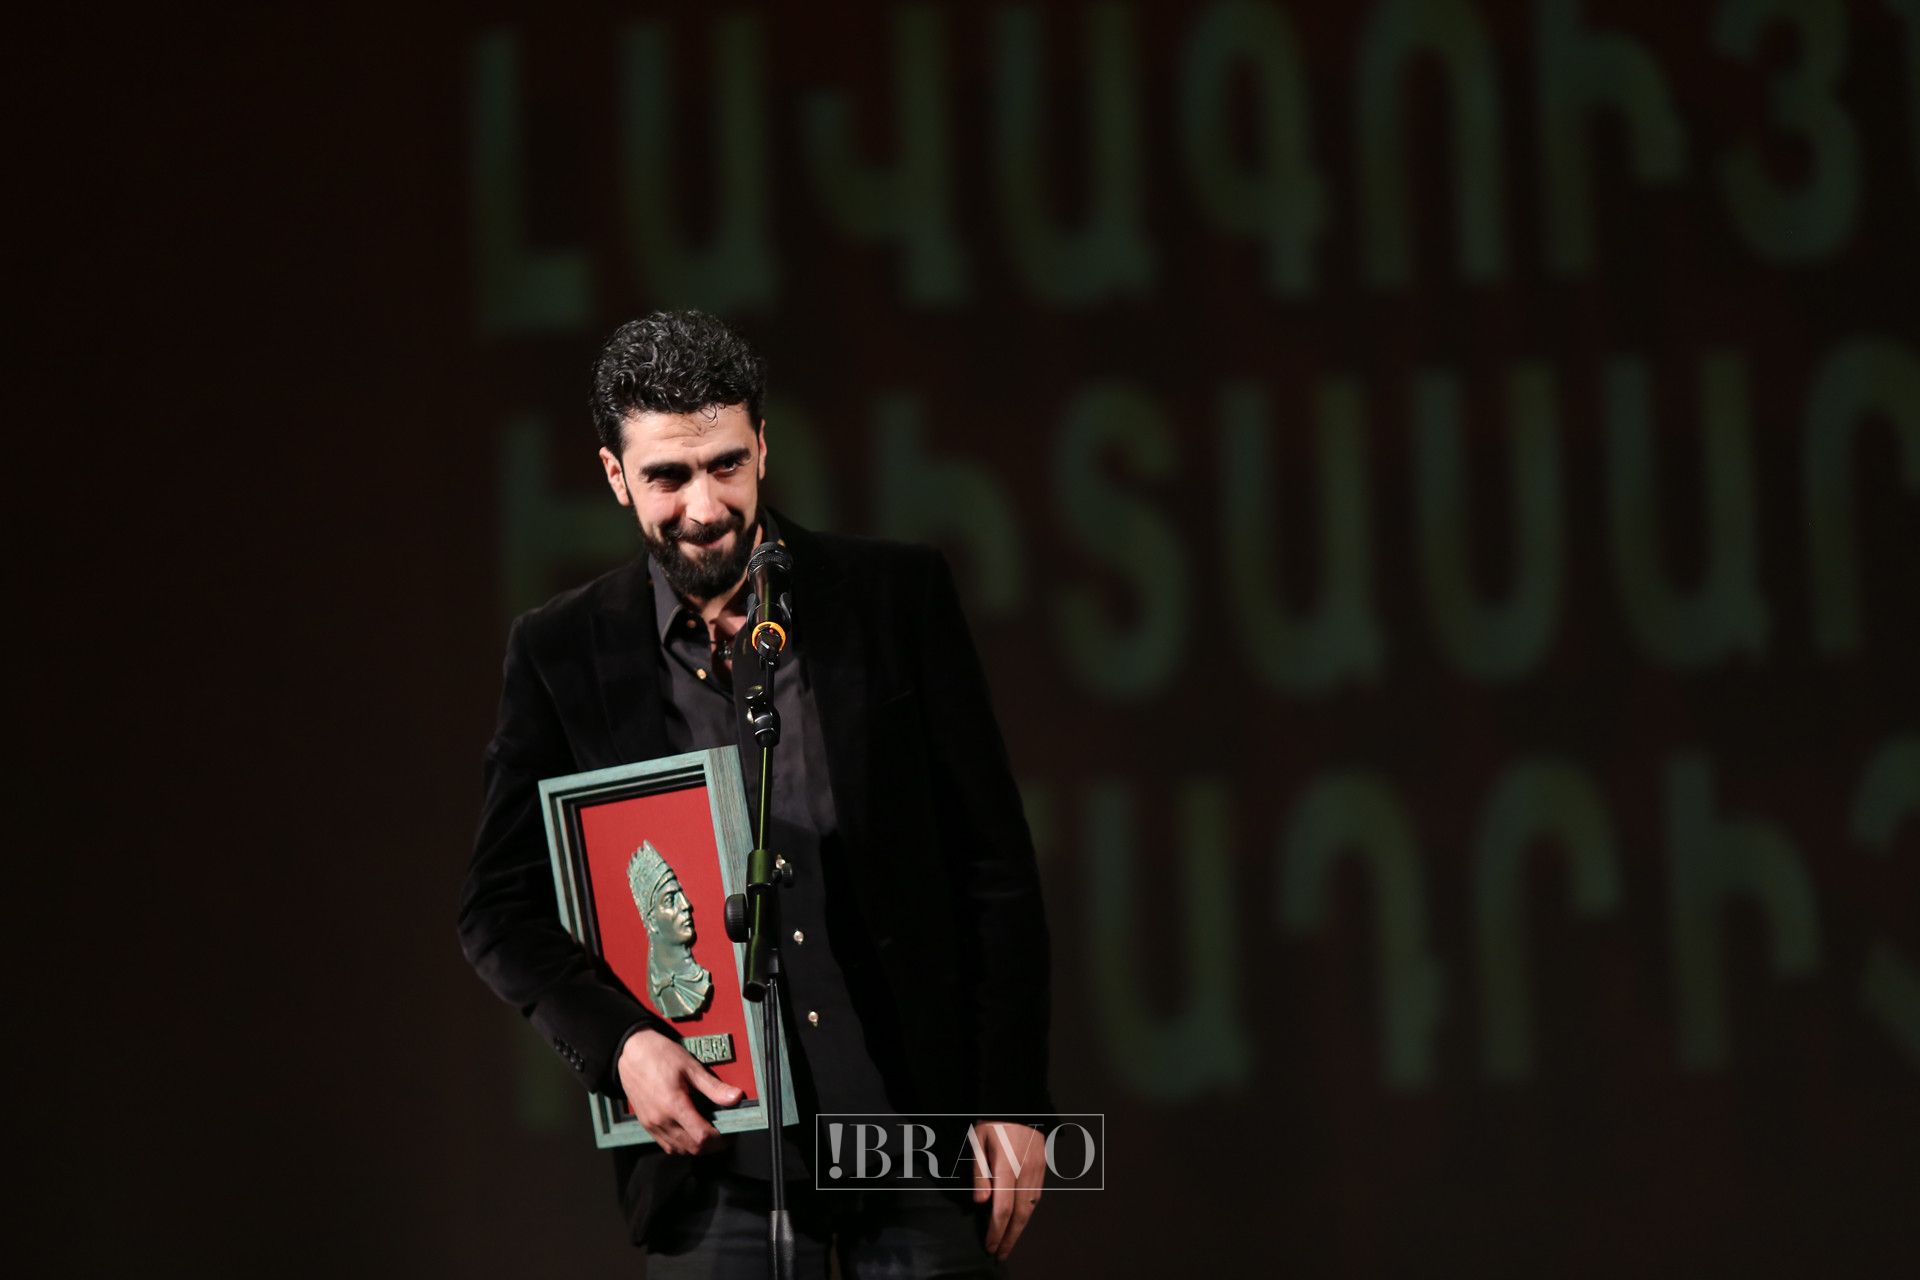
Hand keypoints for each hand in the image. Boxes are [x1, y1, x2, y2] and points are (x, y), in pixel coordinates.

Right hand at [615, 1028, 743, 1155]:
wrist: (631, 1052)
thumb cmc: (661, 1055)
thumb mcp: (691, 1067)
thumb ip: (714, 1087)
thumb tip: (736, 1097)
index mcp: (674, 1105)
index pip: (702, 1136)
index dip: (720, 1139)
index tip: (731, 1132)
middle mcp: (661, 1120)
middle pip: (693, 1148)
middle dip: (712, 1145)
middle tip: (724, 1134)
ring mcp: (651, 1125)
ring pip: (679, 1150)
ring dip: (697, 1147)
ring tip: (709, 1132)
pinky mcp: (646, 1125)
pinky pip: (666, 1146)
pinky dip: (681, 1145)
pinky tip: (690, 1132)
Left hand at [970, 1120, 1044, 1261]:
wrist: (1019, 1100)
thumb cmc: (993, 1121)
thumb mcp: (978, 1141)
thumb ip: (979, 1173)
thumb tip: (981, 1203)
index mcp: (1007, 1166)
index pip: (1002, 1209)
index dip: (996, 1231)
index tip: (989, 1246)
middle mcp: (1025, 1172)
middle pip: (1020, 1214)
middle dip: (1010, 1238)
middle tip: (1000, 1254)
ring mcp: (1037, 1170)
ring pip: (1031, 1207)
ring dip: (1020, 1228)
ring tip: (1009, 1242)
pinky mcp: (1043, 1167)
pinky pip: (1037, 1196)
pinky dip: (1028, 1212)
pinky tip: (1021, 1219)